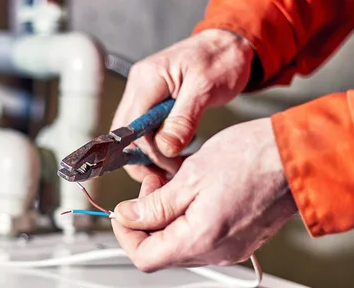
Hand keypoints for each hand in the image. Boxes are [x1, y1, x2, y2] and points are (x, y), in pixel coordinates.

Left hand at [110, 118, 297, 271]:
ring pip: (179, 242)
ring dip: (166, 215)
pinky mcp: (239, 239)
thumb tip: (127, 217)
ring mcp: (229, 249)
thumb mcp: (190, 177)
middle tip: (152, 185)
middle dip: (146, 219)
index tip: (123, 209)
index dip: (125, 233)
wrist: (300, 157)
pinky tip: (193, 189)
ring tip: (173, 181)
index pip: (143, 257)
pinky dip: (187, 216)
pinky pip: (200, 236)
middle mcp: (215, 254)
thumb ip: (154, 205)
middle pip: (160, 251)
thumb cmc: (252, 159)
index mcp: (199, 241)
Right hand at [111, 29, 254, 181]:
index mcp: (147, 79)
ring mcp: (141, 94)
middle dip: (142, 159)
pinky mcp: (150, 102)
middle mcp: (138, 86)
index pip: (134, 126)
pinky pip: (143, 130)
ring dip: (147, 155)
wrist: (228, 45)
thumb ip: (184, 119)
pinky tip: (171, 154)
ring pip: (131, 135)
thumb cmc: (221, 59)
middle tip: (165, 176)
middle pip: (124, 133)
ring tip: (170, 169)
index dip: (150, 152)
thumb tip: (165, 148)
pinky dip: (154, 146)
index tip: (172, 166)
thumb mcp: (206, 89)